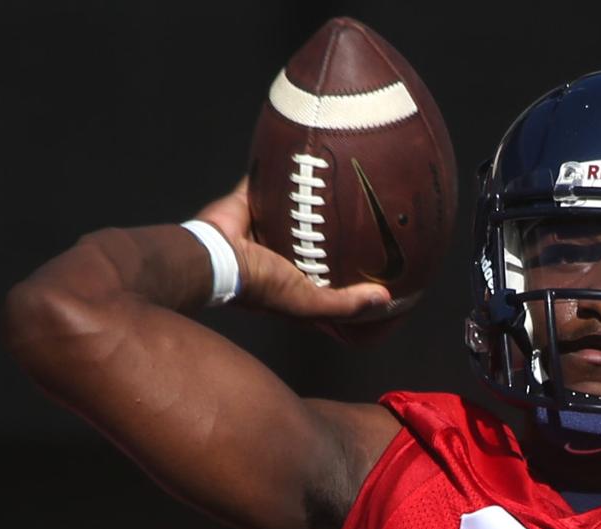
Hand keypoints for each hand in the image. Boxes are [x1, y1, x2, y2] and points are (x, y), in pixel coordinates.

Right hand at [195, 178, 390, 320]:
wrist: (215, 257)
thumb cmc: (260, 284)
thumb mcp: (308, 301)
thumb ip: (344, 302)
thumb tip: (385, 299)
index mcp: (292, 275)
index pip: (326, 270)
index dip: (348, 266)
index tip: (377, 255)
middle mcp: (279, 249)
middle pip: (314, 234)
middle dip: (333, 224)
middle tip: (365, 208)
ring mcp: (265, 222)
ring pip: (294, 205)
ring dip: (311, 193)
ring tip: (340, 177)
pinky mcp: (251, 198)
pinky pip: (268, 177)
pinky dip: (280, 166)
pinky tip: (301, 153)